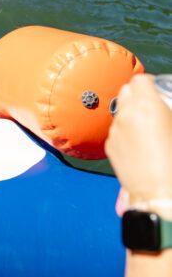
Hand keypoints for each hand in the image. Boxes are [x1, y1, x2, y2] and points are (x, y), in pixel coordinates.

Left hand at [105, 74, 171, 202]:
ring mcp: (115, 131)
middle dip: (139, 95)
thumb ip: (168, 112)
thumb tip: (164, 109)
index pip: (140, 80)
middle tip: (153, 107)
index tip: (158, 91)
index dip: (150, 84)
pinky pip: (116, 129)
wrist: (161, 196)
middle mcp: (126, 115)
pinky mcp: (109, 146)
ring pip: (120, 110)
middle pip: (126, 91)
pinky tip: (140, 145)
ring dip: (131, 113)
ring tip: (148, 128)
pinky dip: (125, 130)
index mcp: (147, 107)